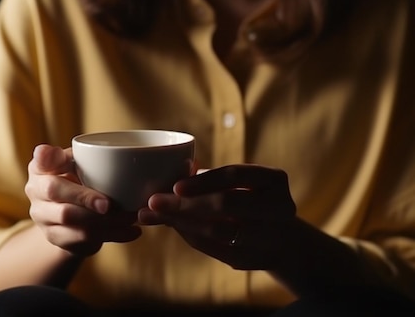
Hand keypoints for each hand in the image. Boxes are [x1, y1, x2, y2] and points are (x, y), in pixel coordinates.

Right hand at [25, 144, 141, 255]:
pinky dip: (112, 235)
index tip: (66, 158)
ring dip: (105, 220)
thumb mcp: (78, 162)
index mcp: (40, 167)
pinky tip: (132, 231)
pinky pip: (84, 239)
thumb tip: (93, 154)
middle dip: (84, 197)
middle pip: (55, 192)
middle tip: (109, 203)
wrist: (73, 214)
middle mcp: (35, 191)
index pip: (41, 160)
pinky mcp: (57, 238)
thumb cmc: (79, 178)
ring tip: (131, 217)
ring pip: (71, 220)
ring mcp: (42, 217)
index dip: (51, 158)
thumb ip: (83, 155)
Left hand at [138, 164, 296, 269]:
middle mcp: (279, 207)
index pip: (235, 175)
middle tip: (154, 202)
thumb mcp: (235, 184)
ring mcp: (272, 236)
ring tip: (152, 215)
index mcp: (273, 179)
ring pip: (220, 231)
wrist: (281, 238)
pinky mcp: (256, 259)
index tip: (175, 186)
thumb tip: (165, 176)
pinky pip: (217, 249)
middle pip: (228, 204)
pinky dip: (190, 236)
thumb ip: (204, 180)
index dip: (203, 180)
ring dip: (182, 222)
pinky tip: (171, 226)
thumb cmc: (247, 200)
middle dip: (187, 204)